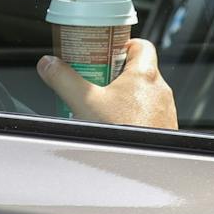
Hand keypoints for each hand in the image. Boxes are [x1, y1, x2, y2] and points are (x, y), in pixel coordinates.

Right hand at [37, 38, 177, 129]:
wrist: (142, 169)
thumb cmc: (122, 133)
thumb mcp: (84, 103)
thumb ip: (63, 79)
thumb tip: (48, 63)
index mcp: (145, 74)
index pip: (141, 44)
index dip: (121, 45)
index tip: (103, 52)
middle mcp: (160, 90)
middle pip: (138, 69)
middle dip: (114, 73)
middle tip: (94, 81)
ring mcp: (165, 111)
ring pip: (143, 94)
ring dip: (124, 96)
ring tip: (101, 107)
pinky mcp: (165, 128)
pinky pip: (148, 114)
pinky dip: (132, 115)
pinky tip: (115, 126)